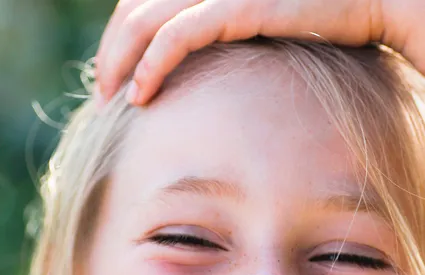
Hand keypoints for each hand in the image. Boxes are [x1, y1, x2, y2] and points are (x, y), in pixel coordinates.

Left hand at [94, 0, 424, 107]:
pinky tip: (140, 96)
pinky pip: (180, 35)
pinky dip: (151, 65)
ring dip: (118, 62)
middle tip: (103, 92)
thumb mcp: (264, 20)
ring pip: (145, 19)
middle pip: (134, 6)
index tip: (118, 75)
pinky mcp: (242, 3)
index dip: (120, 33)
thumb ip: (226, 29)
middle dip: (110, 51)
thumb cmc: (327, 15)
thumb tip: (205, 61)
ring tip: (112, 99)